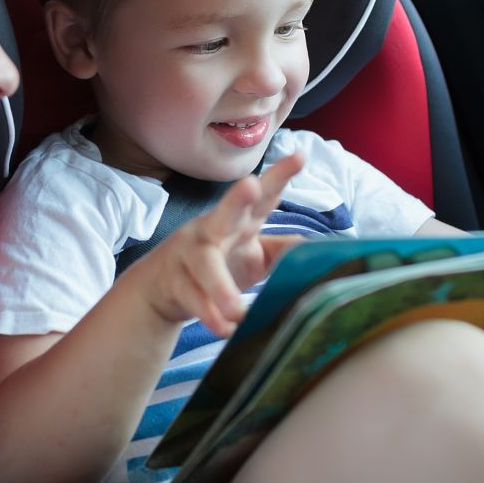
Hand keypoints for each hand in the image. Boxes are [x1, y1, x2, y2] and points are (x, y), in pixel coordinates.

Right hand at [131, 153, 305, 337]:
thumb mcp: (254, 255)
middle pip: (225, 211)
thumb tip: (321, 253)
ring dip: (221, 286)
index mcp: (239, 221)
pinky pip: (192, 297)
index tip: (300, 155)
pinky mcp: (174, 280)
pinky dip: (209, 314)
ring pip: (204, 264)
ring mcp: (189, 254)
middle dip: (238, 198)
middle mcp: (212, 230)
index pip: (263, 196)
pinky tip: (224, 327)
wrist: (161, 288)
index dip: (280, 175)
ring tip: (236, 310)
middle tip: (251, 185)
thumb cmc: (218, 263)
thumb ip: (284, 250)